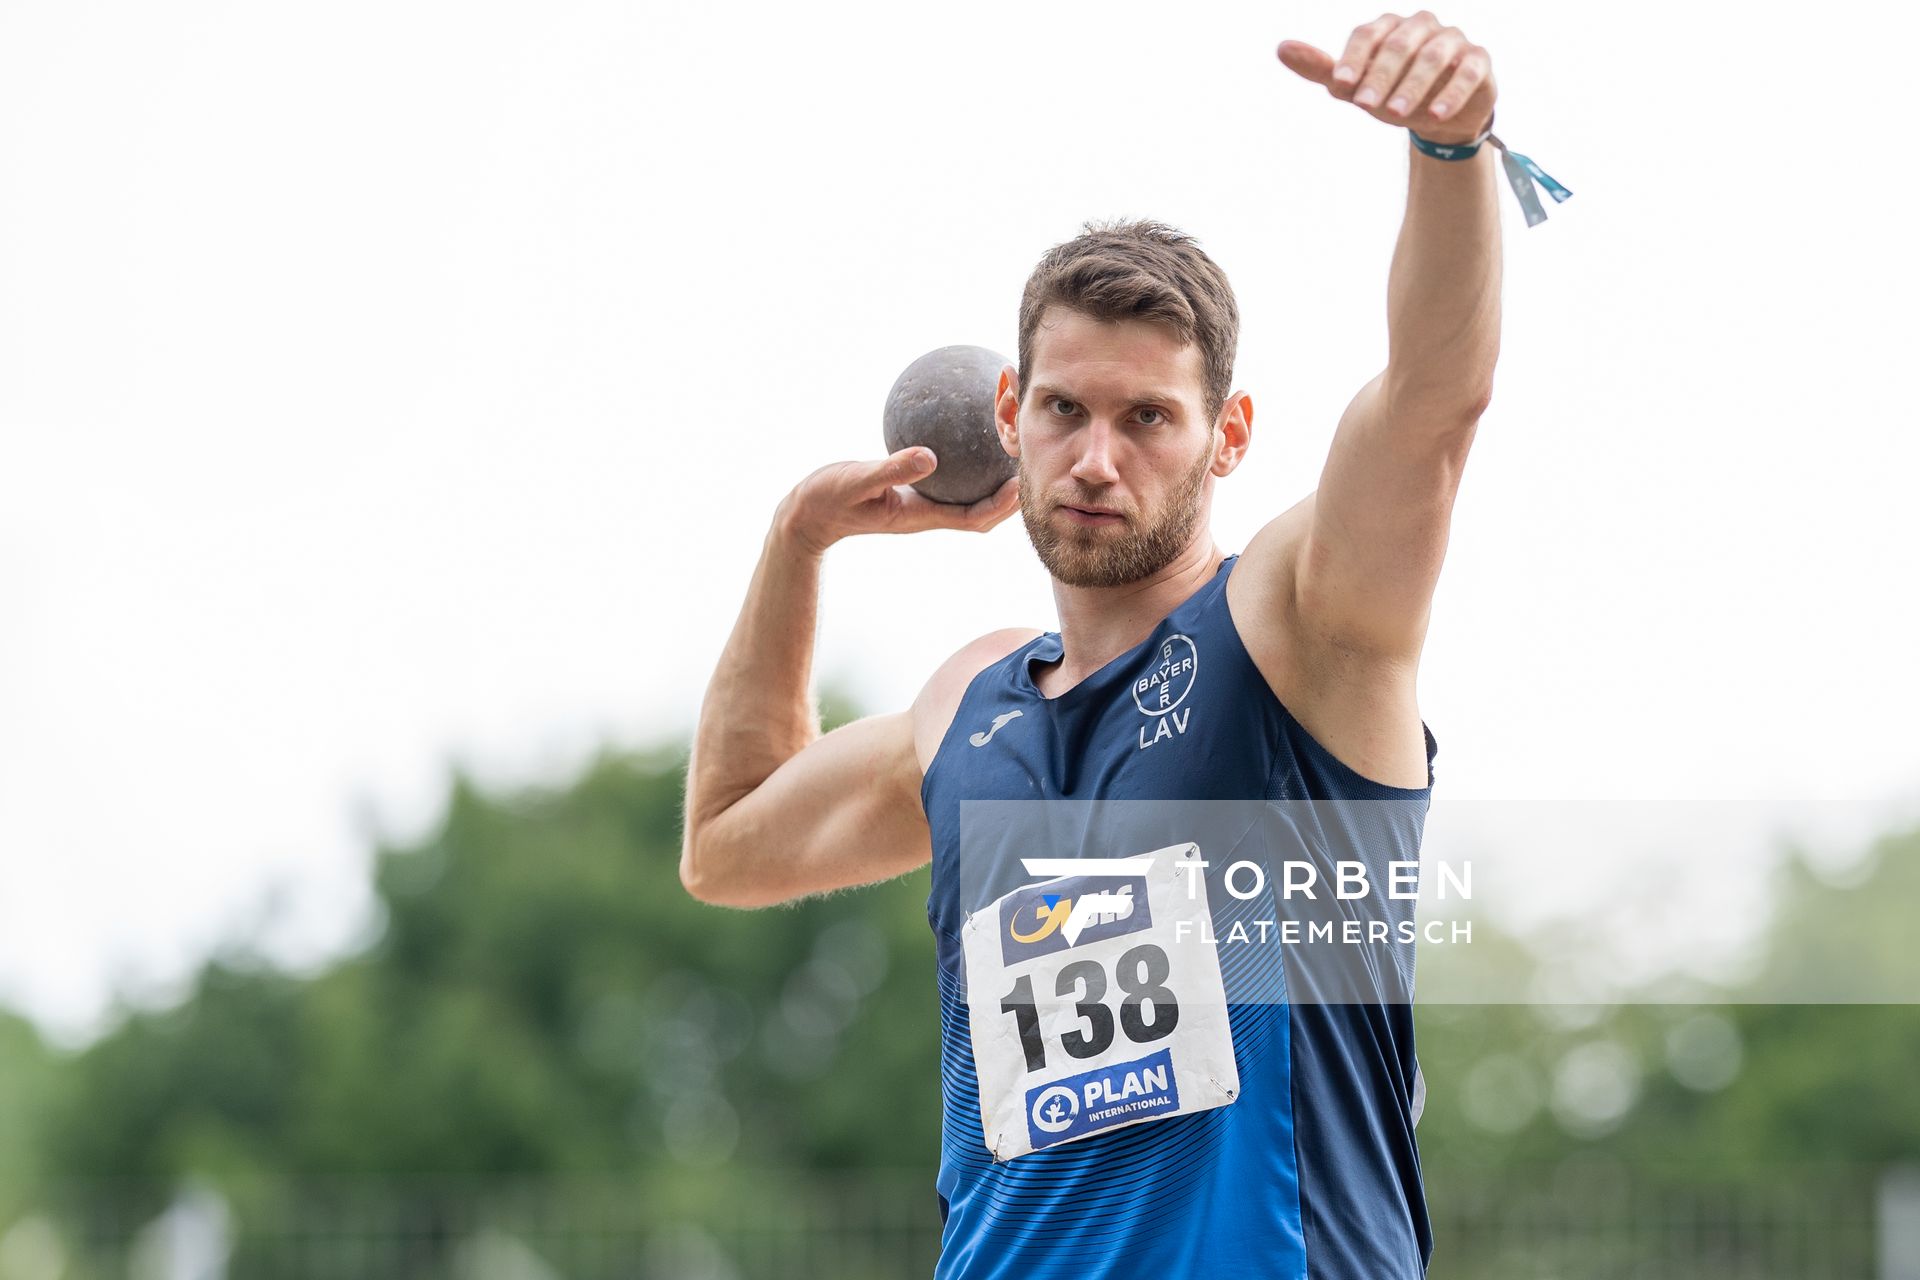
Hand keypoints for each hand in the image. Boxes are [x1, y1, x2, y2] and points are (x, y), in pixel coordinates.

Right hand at [776, 447, 1021, 555]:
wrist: (806, 513)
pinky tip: (964, 426)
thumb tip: (929, 456)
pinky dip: (963, 458)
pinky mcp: (910, 488)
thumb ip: (892, 470)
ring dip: (991, 472)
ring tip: (1007, 439)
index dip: (1002, 505)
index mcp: (920, 515)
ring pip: (968, 491)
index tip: (1022, 481)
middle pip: (982, 506)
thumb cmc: (827, 499)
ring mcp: (920, 501)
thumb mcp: (857, 481)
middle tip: (1025, 453)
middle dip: (1008, 487)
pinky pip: (946, 475)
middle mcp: (927, 511)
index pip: (974, 517)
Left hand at [1277, 12, 1495, 145]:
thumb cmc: (1392, 93)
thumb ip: (1322, 68)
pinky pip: (1467, 71)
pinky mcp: (1478, 60)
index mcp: (1388, 28)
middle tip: (1365, 105)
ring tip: (1395, 114)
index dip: (1353, 57)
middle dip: (1381, 75)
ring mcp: (1452, 41)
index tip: (1340, 84)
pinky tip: (1435, 114)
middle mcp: (1420, 27)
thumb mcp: (1356, 86)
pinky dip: (1451, 93)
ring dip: (1413, 86)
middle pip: (1399, 44)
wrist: (1439, 116)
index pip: (1367, 34)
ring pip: (1432, 56)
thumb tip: (1282, 48)